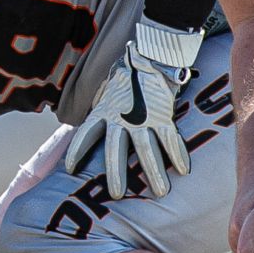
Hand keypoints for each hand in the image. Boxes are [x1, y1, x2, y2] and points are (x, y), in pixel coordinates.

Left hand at [63, 35, 193, 198]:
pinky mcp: (163, 116)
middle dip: (116, 174)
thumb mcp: (105, 93)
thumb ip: (99, 110)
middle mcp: (120, 119)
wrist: (149, 57)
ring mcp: (143, 119)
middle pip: (116, 151)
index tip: (69, 169)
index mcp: (103, 112)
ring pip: (147, 150)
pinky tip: (184, 170)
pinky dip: (178, 154)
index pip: (85, 134)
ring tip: (160, 192)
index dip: (77, 151)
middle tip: (117, 195)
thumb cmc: (126, 76)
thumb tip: (90, 121)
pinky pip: (171, 138)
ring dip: (154, 172)